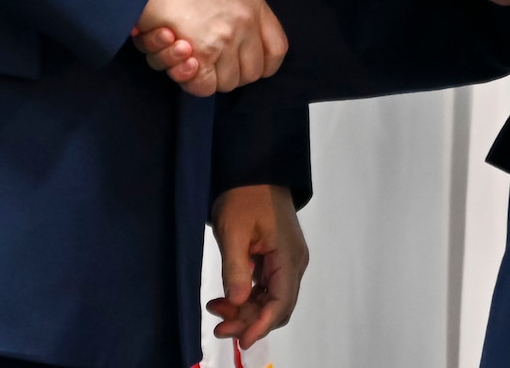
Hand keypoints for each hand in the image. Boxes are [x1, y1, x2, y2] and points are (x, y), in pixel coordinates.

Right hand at [133, 0, 286, 96]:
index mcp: (254, 2)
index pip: (277, 49)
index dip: (264, 61)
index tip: (244, 60)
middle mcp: (245, 23)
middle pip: (251, 72)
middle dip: (230, 72)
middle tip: (205, 58)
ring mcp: (225, 40)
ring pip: (226, 82)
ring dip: (204, 73)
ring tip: (182, 49)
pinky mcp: (200, 54)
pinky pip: (203, 85)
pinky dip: (190, 79)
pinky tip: (181, 59)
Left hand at [209, 184, 306, 347]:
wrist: (254, 169)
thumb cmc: (244, 197)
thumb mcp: (233, 231)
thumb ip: (235, 269)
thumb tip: (237, 303)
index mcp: (289, 256)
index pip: (281, 302)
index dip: (261, 325)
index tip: (240, 340)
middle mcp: (294, 262)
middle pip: (278, 306)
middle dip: (250, 320)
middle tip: (218, 325)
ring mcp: (288, 259)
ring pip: (271, 298)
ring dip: (246, 310)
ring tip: (215, 309)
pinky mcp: (277, 256)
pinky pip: (267, 286)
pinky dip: (247, 296)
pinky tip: (225, 297)